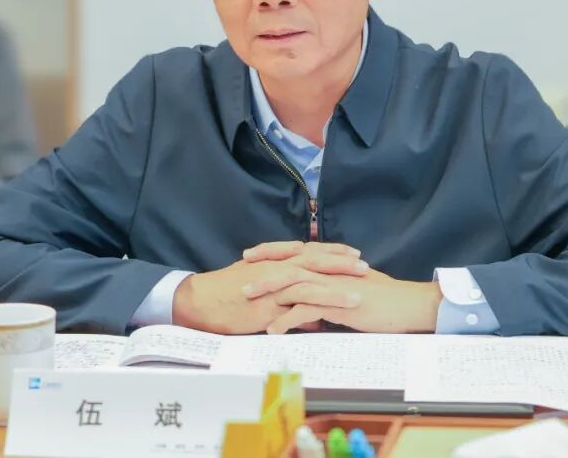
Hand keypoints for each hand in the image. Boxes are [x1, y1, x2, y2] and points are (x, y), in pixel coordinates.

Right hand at [173, 241, 368, 334]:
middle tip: (365, 265)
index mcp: (275, 261)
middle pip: (315, 260)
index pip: (309, 251)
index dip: (332, 251)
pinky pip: (299, 303)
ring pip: (311, 280)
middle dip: (342, 262)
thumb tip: (309, 317)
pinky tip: (336, 311)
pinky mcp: (270, 303)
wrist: (202, 301)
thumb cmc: (227, 296)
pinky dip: (319, 304)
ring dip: (338, 285)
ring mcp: (274, 285)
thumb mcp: (258, 290)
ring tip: (361, 290)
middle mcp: (277, 268)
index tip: (353, 253)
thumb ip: (285, 300)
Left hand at [245, 267, 441, 334]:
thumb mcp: (355, 292)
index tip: (253, 255)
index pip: (298, 254)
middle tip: (239, 270)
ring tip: (246, 298)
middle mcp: (330, 271)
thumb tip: (319, 304)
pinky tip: (272, 330)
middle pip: (290, 264)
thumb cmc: (386, 301)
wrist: (410, 305)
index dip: (275, 252)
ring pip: (293, 284)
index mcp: (333, 266)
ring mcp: (333, 286)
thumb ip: (334, 293)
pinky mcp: (339, 304)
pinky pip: (307, 310)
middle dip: (264, 266)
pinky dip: (288, 319)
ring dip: (268, 291)